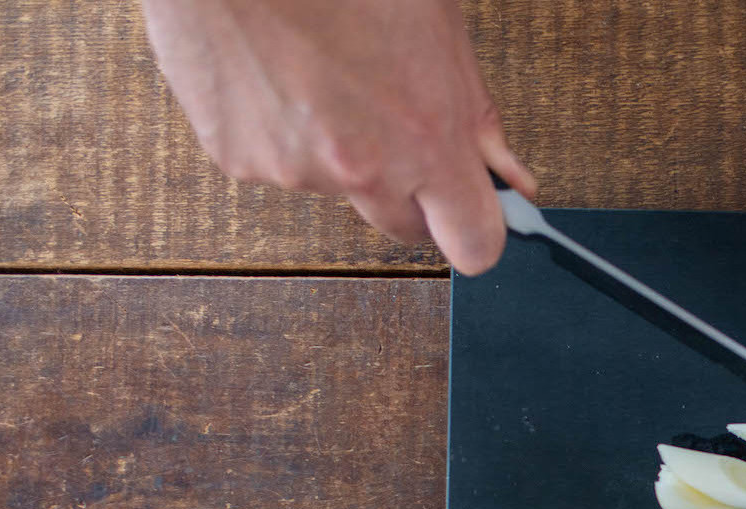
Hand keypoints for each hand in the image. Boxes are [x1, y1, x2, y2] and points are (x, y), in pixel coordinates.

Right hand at [140, 0, 535, 273]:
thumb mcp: (436, 27)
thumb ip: (474, 115)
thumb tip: (506, 173)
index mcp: (424, 139)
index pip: (475, 244)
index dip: (476, 229)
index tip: (474, 213)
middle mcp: (362, 170)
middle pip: (404, 227)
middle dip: (410, 191)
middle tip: (394, 124)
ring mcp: (296, 170)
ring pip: (336, 186)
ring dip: (337, 147)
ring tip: (322, 70)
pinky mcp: (239, 161)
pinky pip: (278, 161)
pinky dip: (282, 128)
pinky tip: (280, 71)